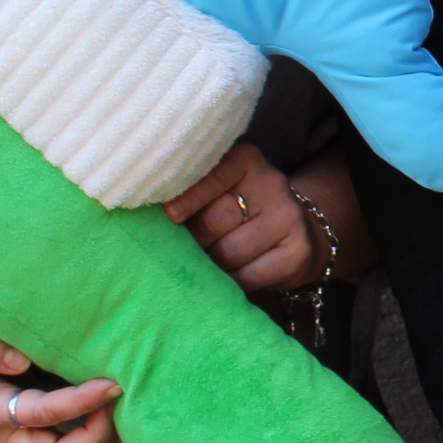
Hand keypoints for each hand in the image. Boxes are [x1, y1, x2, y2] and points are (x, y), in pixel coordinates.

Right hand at [0, 301, 120, 442]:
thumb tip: (22, 361)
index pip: (43, 416)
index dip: (81, 403)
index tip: (111, 384)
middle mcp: (8, 430)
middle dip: (97, 438)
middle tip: (120, 400)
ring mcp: (22, 430)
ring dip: (101, 436)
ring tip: (119, 398)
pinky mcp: (33, 420)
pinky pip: (70, 437)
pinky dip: (95, 426)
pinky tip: (109, 396)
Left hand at [166, 143, 315, 291]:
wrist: (298, 232)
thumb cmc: (240, 212)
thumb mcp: (218, 191)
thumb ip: (188, 196)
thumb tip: (143, 220)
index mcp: (245, 160)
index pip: (209, 176)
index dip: (185, 198)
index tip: (168, 215)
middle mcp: (272, 183)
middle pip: (213, 221)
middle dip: (194, 242)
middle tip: (188, 249)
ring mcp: (290, 217)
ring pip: (228, 253)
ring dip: (211, 266)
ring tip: (211, 263)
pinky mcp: (299, 251)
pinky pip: (249, 276)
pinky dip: (233, 282)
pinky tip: (233, 275)